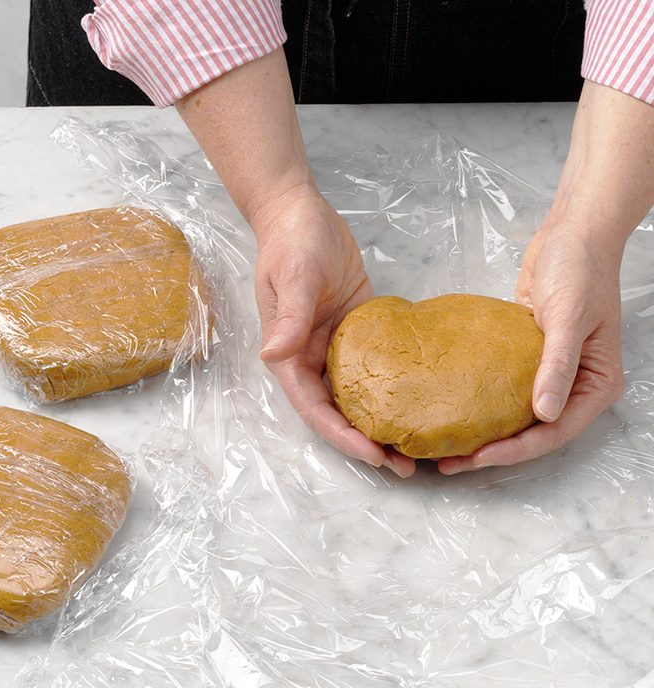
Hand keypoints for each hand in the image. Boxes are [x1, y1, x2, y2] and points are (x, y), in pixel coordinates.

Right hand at [252, 184, 416, 477]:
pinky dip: (396, 388)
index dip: (342, 436)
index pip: (315, 409)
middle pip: (339, 412)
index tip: (375, 456)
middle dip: (368, 442)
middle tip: (408, 465)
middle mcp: (313, 360)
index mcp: (291, 356)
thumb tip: (274, 357)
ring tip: (420, 446)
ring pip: (360, 397)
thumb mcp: (293, 277)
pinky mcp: (361, 331)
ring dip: (385, 422)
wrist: (302, 213)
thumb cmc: (291, 243)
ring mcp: (338, 347)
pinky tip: (421, 400)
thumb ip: (289, 317)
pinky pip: (377, 367)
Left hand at [438, 221, 625, 474]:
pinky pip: (506, 389)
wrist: (571, 234)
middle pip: (533, 431)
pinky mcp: (527, 357)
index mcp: (596, 385)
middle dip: (495, 450)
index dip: (515, 450)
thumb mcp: (569, 319)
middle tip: (451, 463)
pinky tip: (457, 408)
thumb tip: (545, 414)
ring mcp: (550, 372)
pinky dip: (485, 402)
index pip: (554, 432)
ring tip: (449, 446)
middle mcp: (575, 386)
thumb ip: (558, 366)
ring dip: (486, 431)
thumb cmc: (580, 271)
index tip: (478, 458)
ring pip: (517, 414)